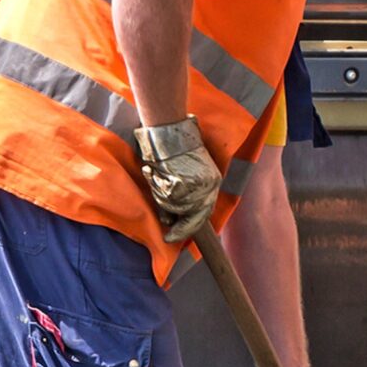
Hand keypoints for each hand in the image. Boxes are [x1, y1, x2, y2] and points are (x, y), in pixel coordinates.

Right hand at [133, 118, 222, 243]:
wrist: (169, 129)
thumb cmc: (175, 145)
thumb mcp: (192, 168)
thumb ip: (189, 191)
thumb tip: (174, 216)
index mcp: (213, 181)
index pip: (205, 212)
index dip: (191, 227)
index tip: (180, 237)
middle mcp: (207, 187)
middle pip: (192, 216)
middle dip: (180, 228)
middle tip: (170, 237)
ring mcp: (194, 187)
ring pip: (173, 207)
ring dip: (162, 198)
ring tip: (157, 179)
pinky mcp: (180, 185)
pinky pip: (164, 197)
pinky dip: (155, 187)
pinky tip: (153, 173)